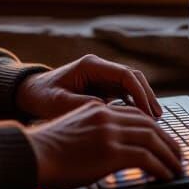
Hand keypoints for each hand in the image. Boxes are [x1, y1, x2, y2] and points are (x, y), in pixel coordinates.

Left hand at [16, 54, 161, 120]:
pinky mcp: (103, 88)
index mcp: (91, 65)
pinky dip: (135, 106)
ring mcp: (103, 77)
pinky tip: (141, 122)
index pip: (124, 74)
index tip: (147, 112)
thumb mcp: (59, 103)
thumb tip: (109, 112)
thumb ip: (83, 105)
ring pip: (132, 85)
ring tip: (154, 122)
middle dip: (147, 96)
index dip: (139, 92)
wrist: (31, 93)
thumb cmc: (42, 96)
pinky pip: (126, 94)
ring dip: (143, 101)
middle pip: (133, 77)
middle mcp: (100, 68)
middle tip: (157, 119)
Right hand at [25, 101, 182, 188]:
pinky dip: (161, 167)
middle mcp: (106, 116)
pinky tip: (166, 176)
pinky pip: (147, 158)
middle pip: (148, 124)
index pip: (134, 114)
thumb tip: (106, 150)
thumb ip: (93, 133)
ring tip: (177, 168)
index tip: (162, 140)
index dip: (153, 128)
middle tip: (177, 154)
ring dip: (169, 156)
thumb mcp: (73, 131)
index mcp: (97, 109)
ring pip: (152, 140)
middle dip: (167, 140)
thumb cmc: (46, 150)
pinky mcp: (111, 152)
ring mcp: (110, 133)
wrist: (33, 154)